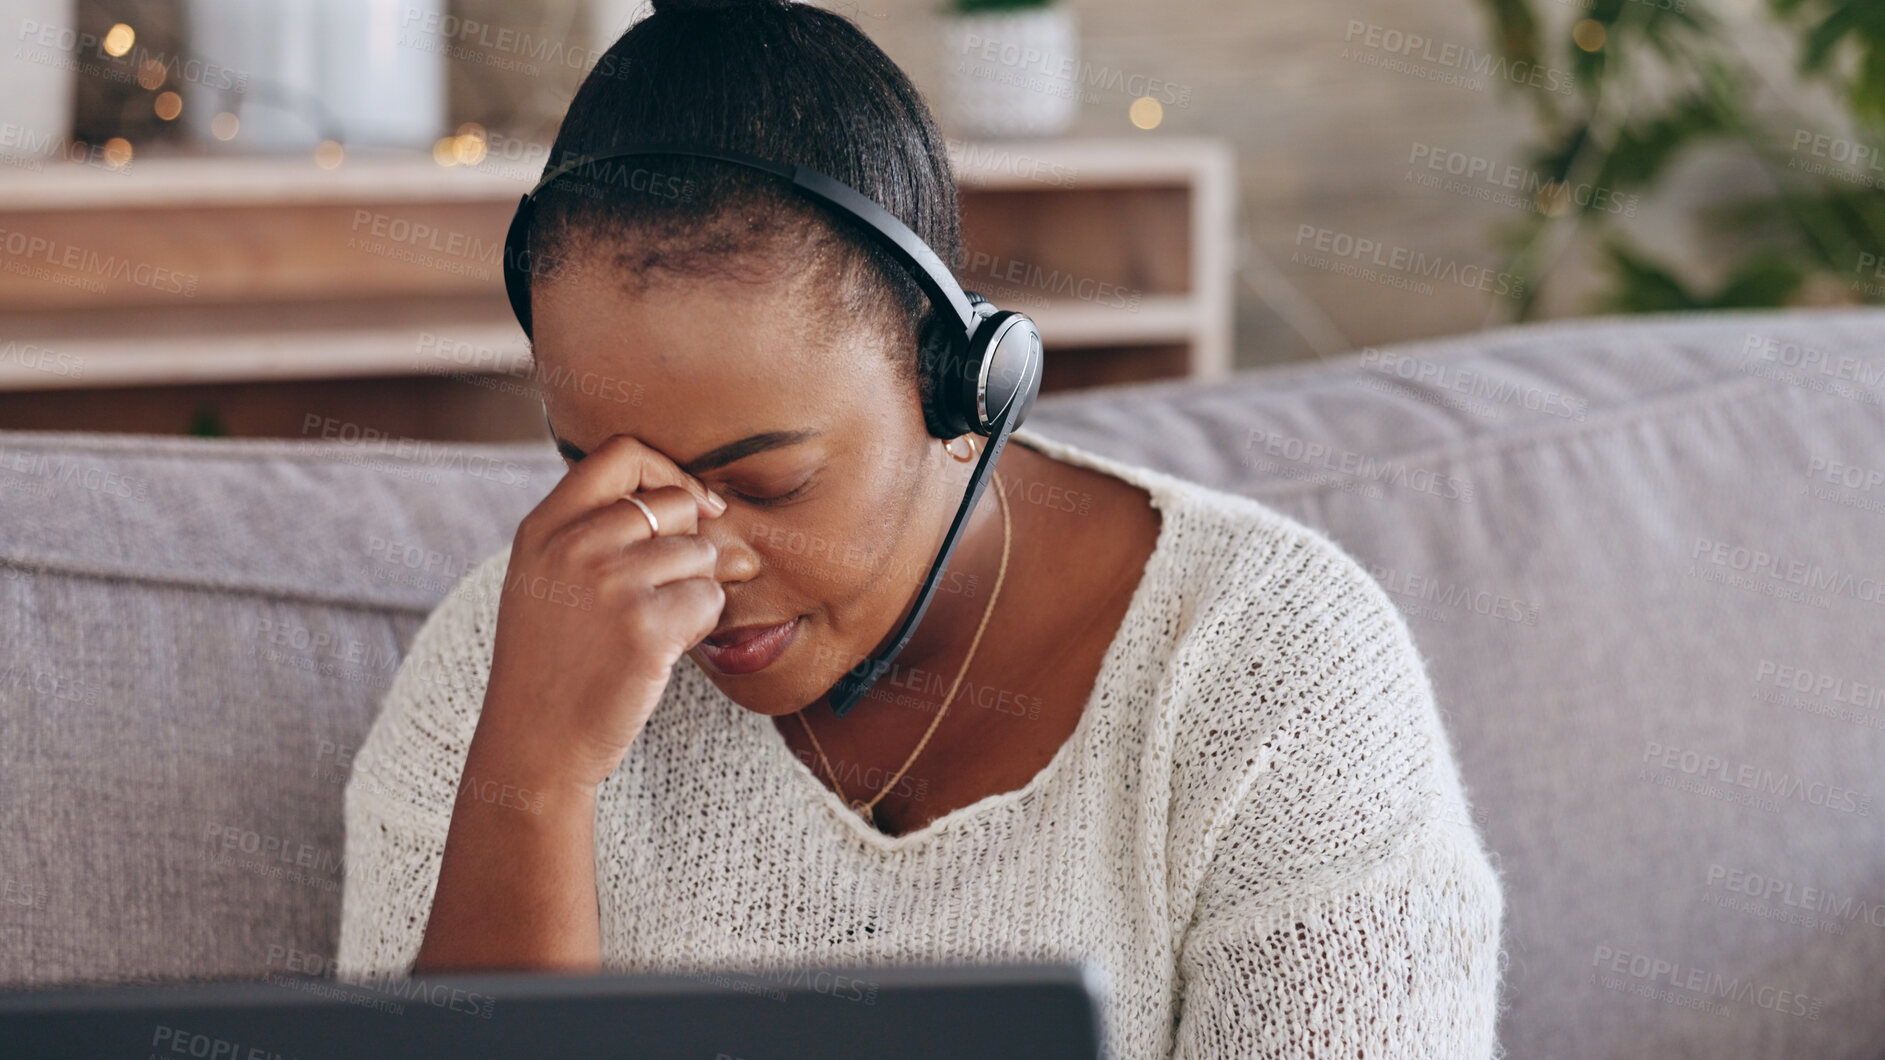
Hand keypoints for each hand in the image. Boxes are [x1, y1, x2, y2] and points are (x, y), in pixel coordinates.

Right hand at [476, 434, 728, 796]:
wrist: (534, 744)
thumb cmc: (552, 663)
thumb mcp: (547, 580)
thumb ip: (600, 532)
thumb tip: (711, 505)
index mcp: (544, 527)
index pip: (622, 453)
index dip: (668, 472)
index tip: (689, 508)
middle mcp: (574, 546)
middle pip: (675, 504)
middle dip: (690, 544)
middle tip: (669, 589)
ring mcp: (611, 584)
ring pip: (701, 554)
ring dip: (695, 590)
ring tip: (655, 627)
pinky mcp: (647, 628)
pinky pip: (710, 599)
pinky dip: (701, 625)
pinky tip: (664, 650)